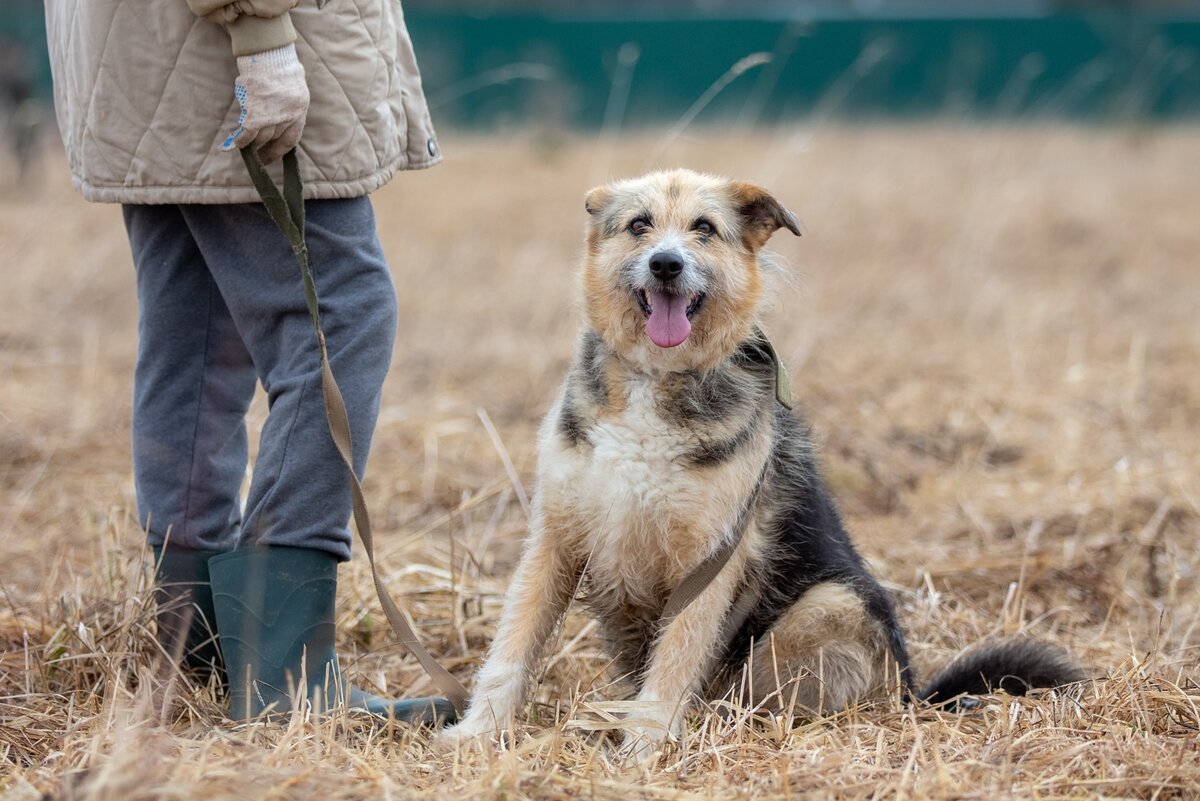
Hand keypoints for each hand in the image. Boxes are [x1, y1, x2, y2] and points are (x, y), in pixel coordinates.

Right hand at [222, 43, 308, 162]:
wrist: (270, 55)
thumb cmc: (281, 67)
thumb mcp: (293, 89)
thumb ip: (287, 105)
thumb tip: (278, 119)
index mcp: (299, 111)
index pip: (291, 139)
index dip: (279, 150)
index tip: (271, 157)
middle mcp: (287, 116)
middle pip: (274, 138)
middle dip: (264, 149)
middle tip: (256, 156)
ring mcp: (272, 116)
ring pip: (261, 137)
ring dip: (252, 145)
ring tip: (245, 150)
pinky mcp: (255, 112)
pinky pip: (248, 132)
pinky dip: (241, 140)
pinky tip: (235, 144)